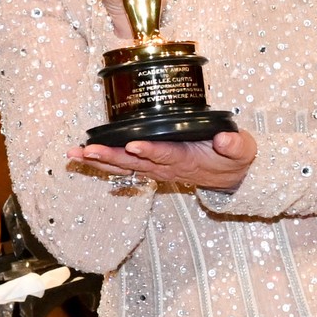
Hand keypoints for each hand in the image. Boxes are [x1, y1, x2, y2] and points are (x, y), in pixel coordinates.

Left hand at [73, 126, 257, 191]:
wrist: (231, 178)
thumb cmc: (233, 159)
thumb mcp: (242, 150)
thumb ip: (235, 145)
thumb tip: (225, 138)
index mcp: (187, 159)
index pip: (165, 154)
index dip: (149, 151)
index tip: (132, 145)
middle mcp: (166, 167)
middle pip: (135, 163)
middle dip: (109, 156)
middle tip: (87, 151)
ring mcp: (157, 169)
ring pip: (124, 166)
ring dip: (99, 160)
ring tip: (75, 154)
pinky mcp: (152, 167)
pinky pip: (124, 166)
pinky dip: (104, 161)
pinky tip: (84, 155)